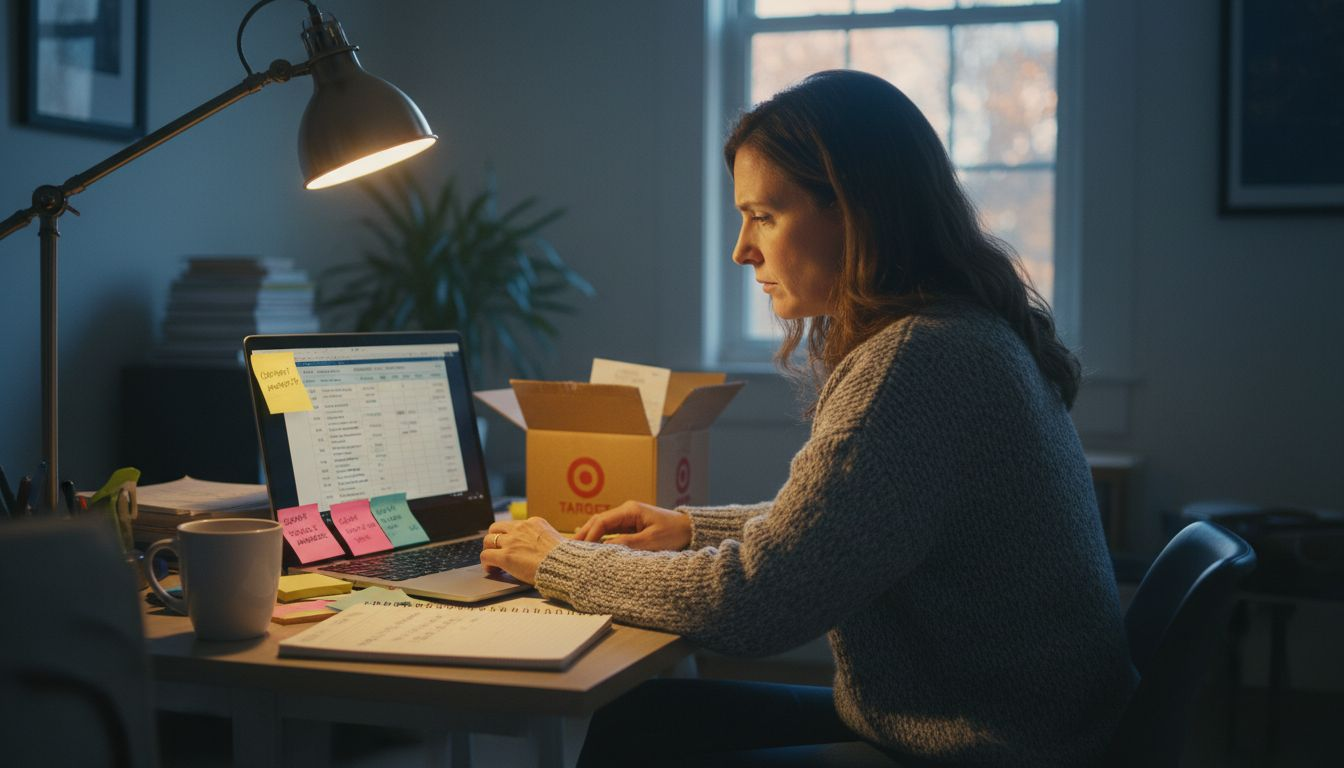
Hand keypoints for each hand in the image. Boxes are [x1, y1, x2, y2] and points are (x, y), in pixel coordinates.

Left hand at [479, 517, 565, 583]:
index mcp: (534, 522)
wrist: (567, 567)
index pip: (514, 525)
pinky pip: (486, 556)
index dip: (509, 536)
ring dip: (488, 550)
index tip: (510, 546)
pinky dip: (486, 564)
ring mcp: (512, 541)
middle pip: (496, 528)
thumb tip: (553, 549)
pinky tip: (492, 571)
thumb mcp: (559, 540)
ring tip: (493, 563)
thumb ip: (548, 540)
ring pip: (487, 540)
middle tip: (497, 551)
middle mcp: (521, 528)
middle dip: (494, 539)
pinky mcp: (506, 556)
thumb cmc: (567, 559)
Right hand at [574, 500, 691, 550]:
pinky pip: (611, 532)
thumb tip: (605, 549)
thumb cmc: (674, 533)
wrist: (690, 530)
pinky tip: (592, 548)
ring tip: (576, 549)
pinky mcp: (632, 526)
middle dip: (584, 534)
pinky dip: (600, 539)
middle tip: (569, 549)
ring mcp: (628, 518)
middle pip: (598, 522)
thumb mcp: (651, 541)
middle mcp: (626, 511)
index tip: (582, 550)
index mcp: (630, 510)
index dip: (590, 536)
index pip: (602, 522)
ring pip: (603, 527)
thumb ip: (628, 544)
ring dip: (590, 537)